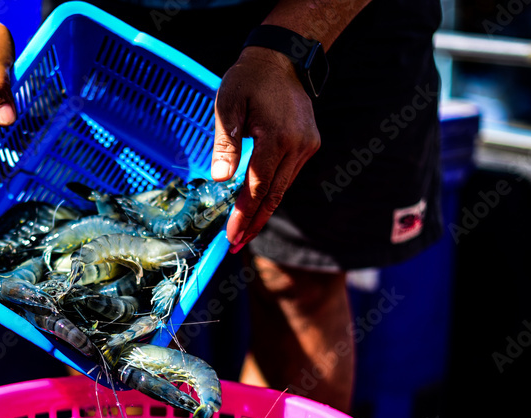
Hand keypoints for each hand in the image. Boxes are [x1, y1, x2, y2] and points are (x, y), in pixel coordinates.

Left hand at [211, 47, 320, 252]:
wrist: (283, 58)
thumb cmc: (248, 80)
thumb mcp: (228, 107)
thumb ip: (225, 145)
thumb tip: (221, 181)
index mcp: (275, 138)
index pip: (257, 188)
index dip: (243, 215)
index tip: (231, 237)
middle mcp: (297, 146)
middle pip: (274, 195)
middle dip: (254, 223)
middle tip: (237, 246)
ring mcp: (307, 146)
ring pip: (283, 188)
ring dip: (263, 211)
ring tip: (245, 231)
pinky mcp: (309, 144)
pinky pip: (288, 175)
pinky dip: (272, 191)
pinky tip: (258, 204)